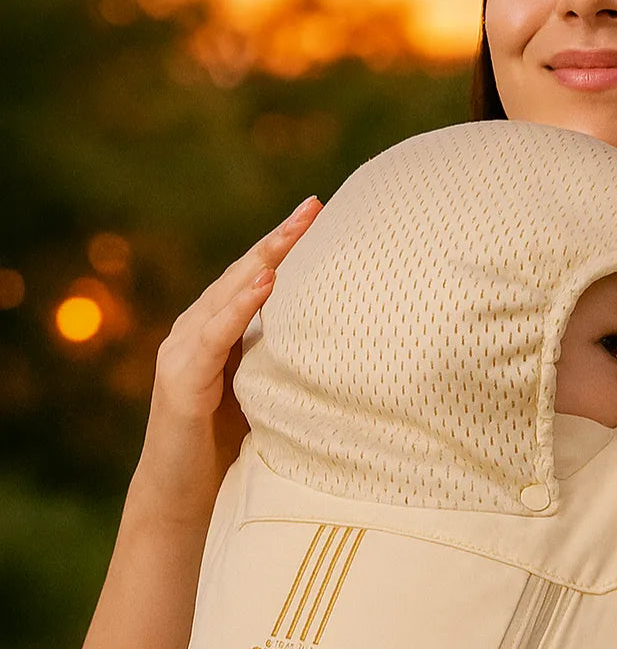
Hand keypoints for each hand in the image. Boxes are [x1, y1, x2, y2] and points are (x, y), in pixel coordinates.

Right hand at [131, 195, 322, 525]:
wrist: (184, 501)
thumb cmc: (233, 443)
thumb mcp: (268, 385)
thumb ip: (286, 353)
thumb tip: (346, 329)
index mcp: (218, 327)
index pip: (255, 273)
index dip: (285, 242)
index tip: (320, 210)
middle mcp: (195, 329)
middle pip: (244, 272)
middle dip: (280, 238)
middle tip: (315, 206)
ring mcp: (181, 351)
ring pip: (227, 294)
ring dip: (264, 259)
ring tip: (295, 231)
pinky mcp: (179, 381)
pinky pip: (213, 336)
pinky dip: (240, 306)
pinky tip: (266, 282)